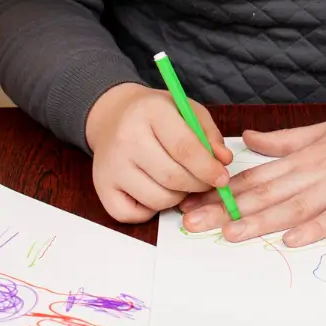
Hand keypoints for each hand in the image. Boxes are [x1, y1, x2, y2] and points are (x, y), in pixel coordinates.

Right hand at [86, 83, 232, 222]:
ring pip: (157, 199)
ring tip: (179, 181)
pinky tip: (155, 190)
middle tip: (206, 182)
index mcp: (151, 112)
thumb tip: (223, 161)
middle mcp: (126, 138)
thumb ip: (209, 134)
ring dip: (178, 197)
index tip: (223, 178)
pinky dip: (151, 210)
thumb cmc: (155, 114)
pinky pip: (133, 215)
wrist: (112, 116)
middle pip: (173, 177)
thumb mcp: (186, 110)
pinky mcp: (101, 188)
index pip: (185, 148)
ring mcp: (111, 165)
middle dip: (198, 185)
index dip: (208, 168)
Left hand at [180, 108, 325, 246]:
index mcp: (306, 153)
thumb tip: (247, 138)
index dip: (221, 188)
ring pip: (295, 205)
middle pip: (266, 191)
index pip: (256, 174)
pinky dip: (315, 227)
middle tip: (191, 223)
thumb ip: (286, 139)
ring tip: (229, 234)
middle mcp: (318, 168)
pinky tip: (293, 240)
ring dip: (261, 220)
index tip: (190, 199)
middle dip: (226, 207)